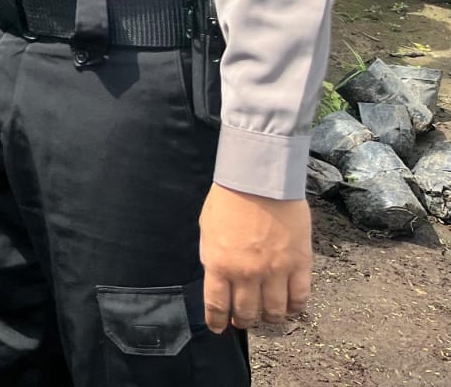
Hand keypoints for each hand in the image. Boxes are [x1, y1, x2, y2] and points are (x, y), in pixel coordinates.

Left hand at [199, 184, 311, 332]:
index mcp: (219, 265)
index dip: (218, 321)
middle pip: (247, 313)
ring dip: (271, 319)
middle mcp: (247, 274)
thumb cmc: (228, 200)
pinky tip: (291, 307)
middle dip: (244, 321)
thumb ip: (214, 258)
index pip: (217, 306)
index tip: (220, 328)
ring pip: (276, 311)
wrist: (259, 180)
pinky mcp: (300, 264)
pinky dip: (296, 308)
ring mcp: (275, 271)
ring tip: (269, 317)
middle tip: (245, 321)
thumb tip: (218, 279)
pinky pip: (300, 297)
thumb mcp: (208, 230)